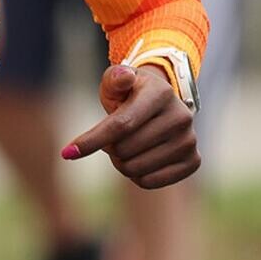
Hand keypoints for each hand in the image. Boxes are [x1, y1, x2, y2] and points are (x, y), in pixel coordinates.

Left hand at [62, 64, 199, 189]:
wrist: (160, 104)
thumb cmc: (130, 93)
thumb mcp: (116, 81)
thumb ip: (114, 78)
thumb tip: (123, 77)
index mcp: (161, 93)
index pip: (122, 124)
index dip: (92, 140)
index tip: (67, 152)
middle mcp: (181, 117)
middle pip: (124, 150)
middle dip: (108, 147)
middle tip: (112, 136)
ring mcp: (189, 141)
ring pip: (135, 169)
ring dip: (120, 162)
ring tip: (126, 145)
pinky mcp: (193, 161)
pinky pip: (149, 182)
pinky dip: (135, 176)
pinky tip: (139, 158)